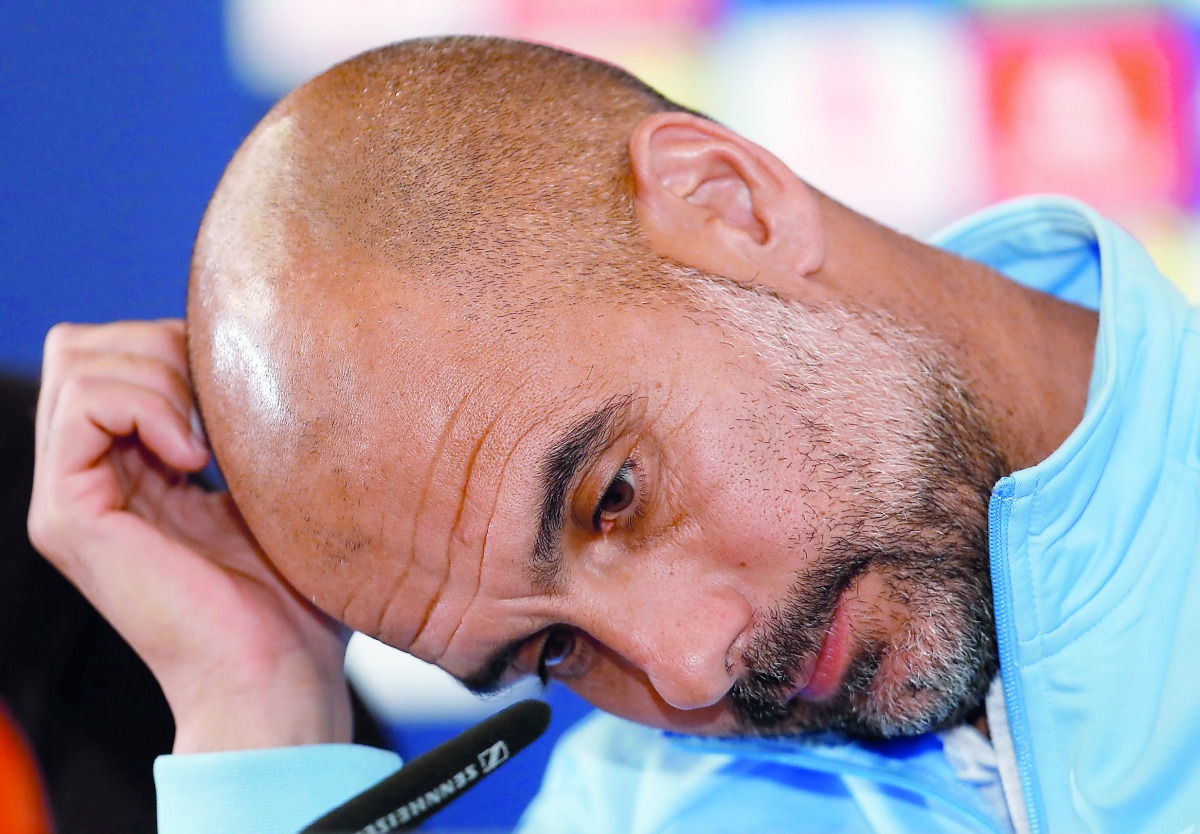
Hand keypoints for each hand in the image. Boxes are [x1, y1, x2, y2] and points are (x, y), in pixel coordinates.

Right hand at [28, 320, 351, 752]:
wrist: (276, 673)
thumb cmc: (294, 596)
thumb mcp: (272, 487)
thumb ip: (245, 423)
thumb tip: (260, 353)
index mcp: (127, 471)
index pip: (112, 353)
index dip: (175, 343)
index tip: (239, 390)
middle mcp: (85, 479)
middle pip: (86, 346)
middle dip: (162, 347)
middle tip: (220, 410)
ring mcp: (68, 499)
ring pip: (80, 362)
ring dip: (160, 375)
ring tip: (210, 443)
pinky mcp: (68, 517)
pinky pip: (83, 406)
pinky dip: (147, 406)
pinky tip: (196, 458)